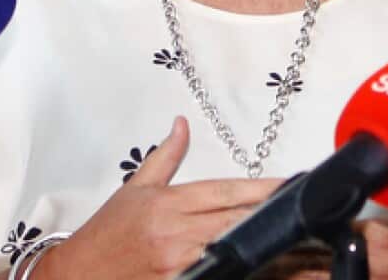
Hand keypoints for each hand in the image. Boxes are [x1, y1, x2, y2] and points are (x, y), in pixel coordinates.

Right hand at [34, 116, 281, 279]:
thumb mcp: (135, 188)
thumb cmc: (106, 235)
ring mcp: (178, 265)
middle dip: (274, 217)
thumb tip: (181, 124)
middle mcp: (175, 232)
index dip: (262, 188)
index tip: (291, 184)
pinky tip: (268, 270)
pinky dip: (244, 272)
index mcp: (168, 203)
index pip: (226, 190)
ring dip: (268, 250)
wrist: (74, 275)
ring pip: (234, 252)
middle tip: (313, 214)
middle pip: (237, 221)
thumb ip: (167, 157)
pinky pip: (220, 277)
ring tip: (304, 249)